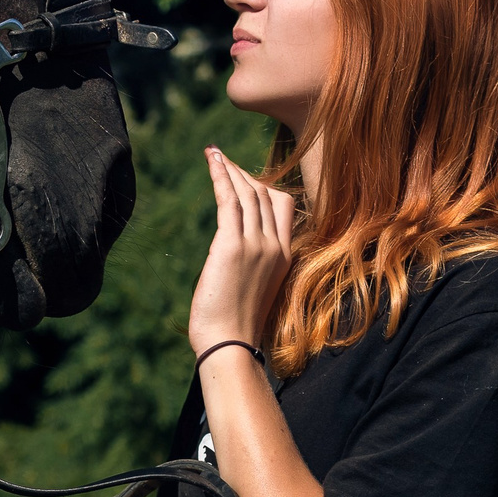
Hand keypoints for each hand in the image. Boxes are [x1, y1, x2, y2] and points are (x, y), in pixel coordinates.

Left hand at [187, 148, 297, 353]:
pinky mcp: (232, 246)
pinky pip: (229, 200)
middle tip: (223, 159)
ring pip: (248, 193)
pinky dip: (220, 176)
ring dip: (230, 169)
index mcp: (285, 256)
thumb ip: (252, 264)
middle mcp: (275, 246)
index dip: (264, 185)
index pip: (283, 206)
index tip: (245, 176)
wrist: (229, 343)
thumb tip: (235, 253)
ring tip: (214, 154)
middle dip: (243, 173)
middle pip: (265, 194)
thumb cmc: (235, 324)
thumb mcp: (255, 288)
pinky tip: (212, 162)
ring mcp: (257, 245)